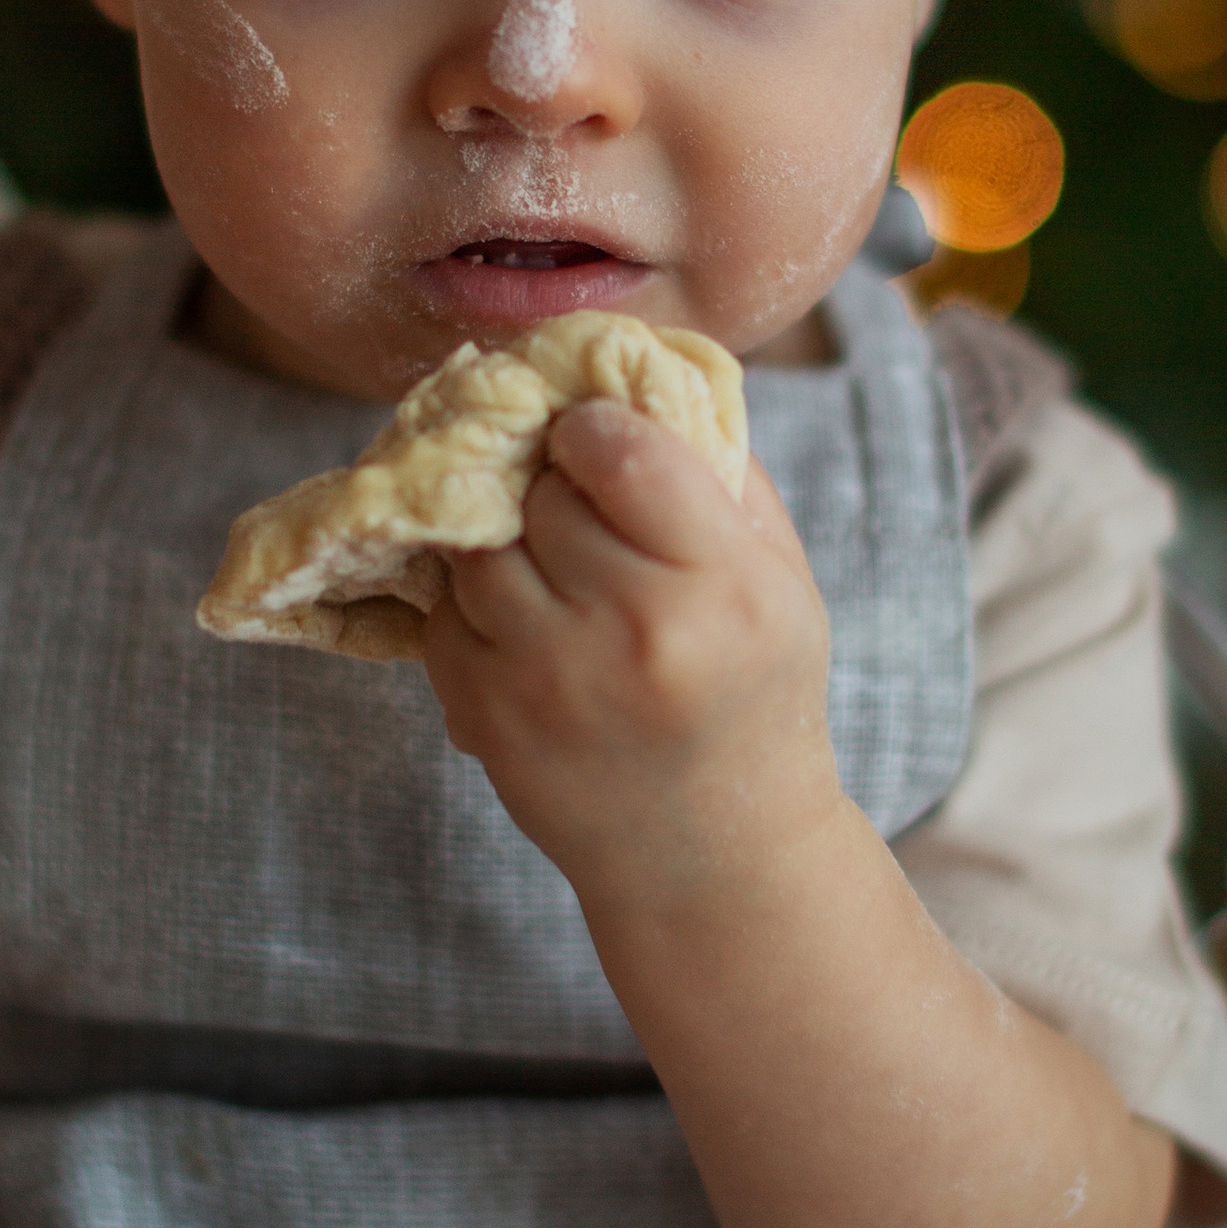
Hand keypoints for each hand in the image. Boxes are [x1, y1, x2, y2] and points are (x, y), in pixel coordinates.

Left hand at [421, 399, 841, 910]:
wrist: (714, 855)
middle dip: (554, 488)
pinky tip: (528, 627)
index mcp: (721, 583)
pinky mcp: (487, 717)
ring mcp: (549, 679)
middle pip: (543, 494)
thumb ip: (716, 470)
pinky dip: (477, 605)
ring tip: (552, 569)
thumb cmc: (756, 693)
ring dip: (507, 543)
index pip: (619, 448)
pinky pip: (447, 612)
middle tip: (577, 510)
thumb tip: (632, 372)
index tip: (596, 440)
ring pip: (481, 547)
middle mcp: (635, 630)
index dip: (593, 427)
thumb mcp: (779, 579)